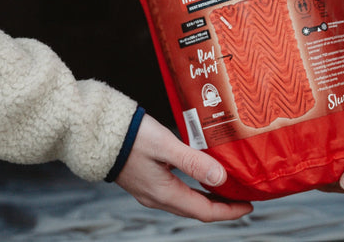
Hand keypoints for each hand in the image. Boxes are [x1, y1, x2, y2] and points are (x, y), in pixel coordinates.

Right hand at [115, 115, 253, 220]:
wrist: (95, 132)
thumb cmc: (129, 136)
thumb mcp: (165, 146)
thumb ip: (193, 162)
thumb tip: (221, 178)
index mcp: (164, 193)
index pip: (204, 211)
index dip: (229, 211)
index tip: (248, 205)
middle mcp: (157, 197)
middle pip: (196, 209)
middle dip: (222, 206)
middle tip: (242, 196)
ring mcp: (149, 190)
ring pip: (186, 201)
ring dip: (208, 198)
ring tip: (227, 187)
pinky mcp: (145, 180)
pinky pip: (176, 191)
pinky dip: (194, 188)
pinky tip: (200, 175)